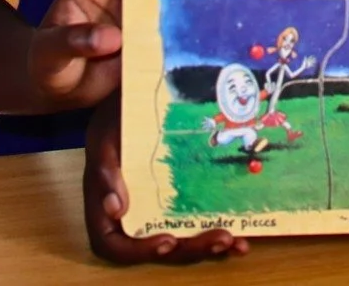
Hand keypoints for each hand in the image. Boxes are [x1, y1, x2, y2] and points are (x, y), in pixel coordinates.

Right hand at [84, 97, 245, 263]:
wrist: (136, 99)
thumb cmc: (116, 118)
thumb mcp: (105, 136)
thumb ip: (106, 170)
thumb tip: (115, 209)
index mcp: (107, 206)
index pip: (116, 244)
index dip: (141, 251)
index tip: (167, 241)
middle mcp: (135, 214)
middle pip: (158, 247)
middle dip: (191, 248)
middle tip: (221, 238)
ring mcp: (160, 209)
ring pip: (182, 239)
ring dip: (210, 244)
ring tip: (236, 240)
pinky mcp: (181, 198)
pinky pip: (198, 221)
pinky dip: (218, 228)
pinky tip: (243, 234)